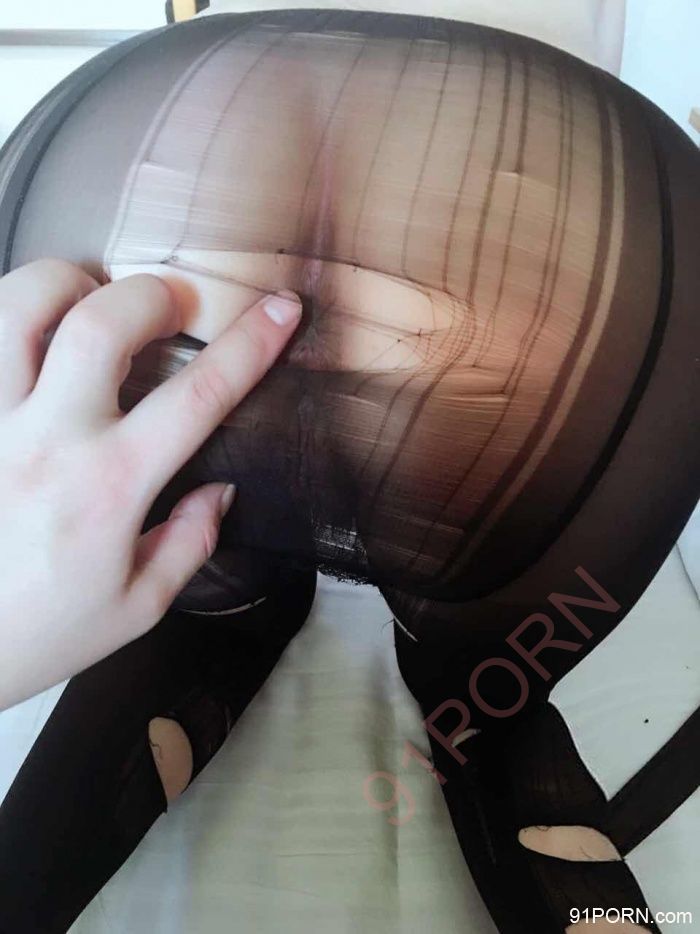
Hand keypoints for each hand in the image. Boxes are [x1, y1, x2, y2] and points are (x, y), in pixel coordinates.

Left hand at [0, 259, 301, 709]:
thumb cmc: (34, 635)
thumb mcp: (136, 608)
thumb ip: (189, 543)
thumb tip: (219, 491)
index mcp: (109, 488)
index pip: (198, 395)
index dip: (250, 344)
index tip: (278, 310)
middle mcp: (47, 441)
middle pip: (100, 321)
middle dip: (150, 293)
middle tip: (168, 305)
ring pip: (19, 306)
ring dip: (66, 284)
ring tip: (88, 300)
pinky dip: (13, 321)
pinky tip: (33, 341)